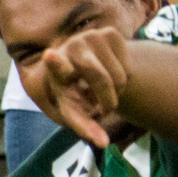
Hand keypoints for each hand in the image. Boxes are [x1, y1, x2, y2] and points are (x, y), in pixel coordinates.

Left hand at [39, 26, 131, 147]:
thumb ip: (86, 129)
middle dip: (108, 100)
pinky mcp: (110, 33)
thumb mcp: (76, 112)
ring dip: (118, 90)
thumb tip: (104, 144)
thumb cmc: (75, 95)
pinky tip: (112, 74)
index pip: (55, 65)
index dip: (55, 62)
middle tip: (105, 110)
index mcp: (56, 69)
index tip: (49, 56)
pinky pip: (128, 65)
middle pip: (101, 79)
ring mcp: (91, 36)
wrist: (87, 70)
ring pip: (118, 75)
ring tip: (105, 91)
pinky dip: (125, 77)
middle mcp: (71, 47)